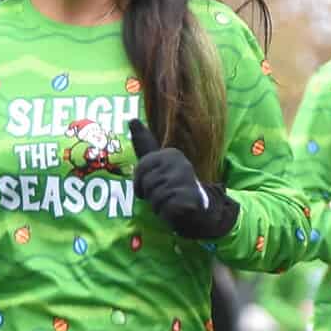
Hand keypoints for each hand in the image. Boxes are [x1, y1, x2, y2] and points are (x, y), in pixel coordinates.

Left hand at [128, 119, 239, 239]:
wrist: (198, 207)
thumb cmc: (173, 184)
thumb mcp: (158, 162)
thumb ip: (144, 143)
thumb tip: (132, 119)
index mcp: (170, 154)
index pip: (140, 169)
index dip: (140, 181)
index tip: (152, 183)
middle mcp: (178, 163)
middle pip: (145, 183)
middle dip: (149, 194)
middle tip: (164, 193)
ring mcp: (184, 179)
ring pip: (153, 197)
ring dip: (158, 204)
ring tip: (170, 200)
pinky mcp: (187, 196)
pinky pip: (163, 207)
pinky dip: (166, 212)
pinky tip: (176, 208)